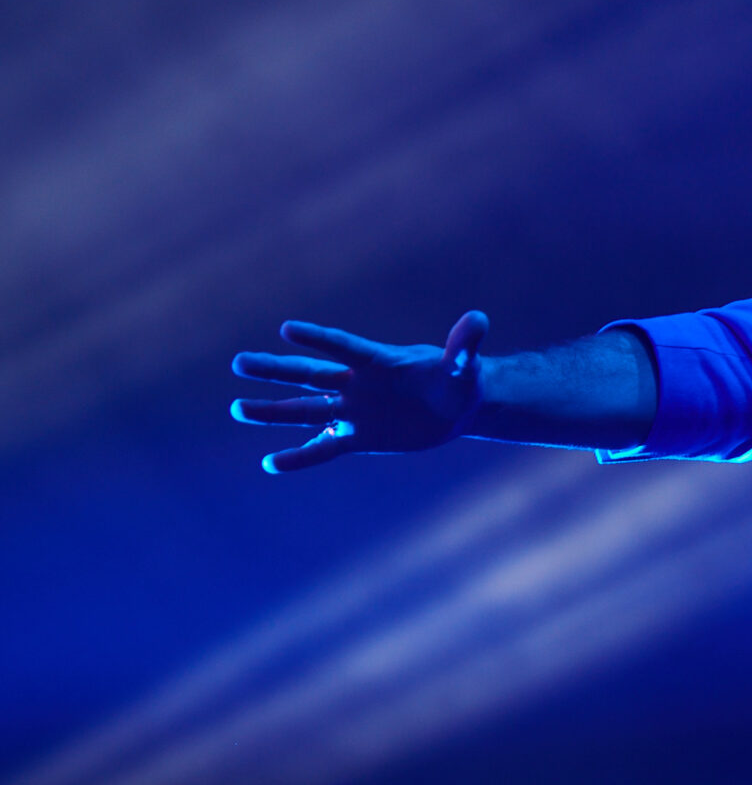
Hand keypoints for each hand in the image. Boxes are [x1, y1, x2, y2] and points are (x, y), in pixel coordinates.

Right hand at [231, 311, 488, 473]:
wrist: (458, 409)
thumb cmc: (461, 380)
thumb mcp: (464, 365)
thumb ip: (463, 346)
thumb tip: (479, 320)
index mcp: (379, 362)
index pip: (345, 348)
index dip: (320, 339)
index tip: (288, 330)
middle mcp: (358, 384)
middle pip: (310, 375)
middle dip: (277, 370)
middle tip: (240, 363)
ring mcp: (354, 411)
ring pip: (307, 411)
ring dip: (274, 411)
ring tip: (238, 409)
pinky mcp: (360, 437)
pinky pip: (324, 448)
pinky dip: (300, 457)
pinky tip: (270, 464)